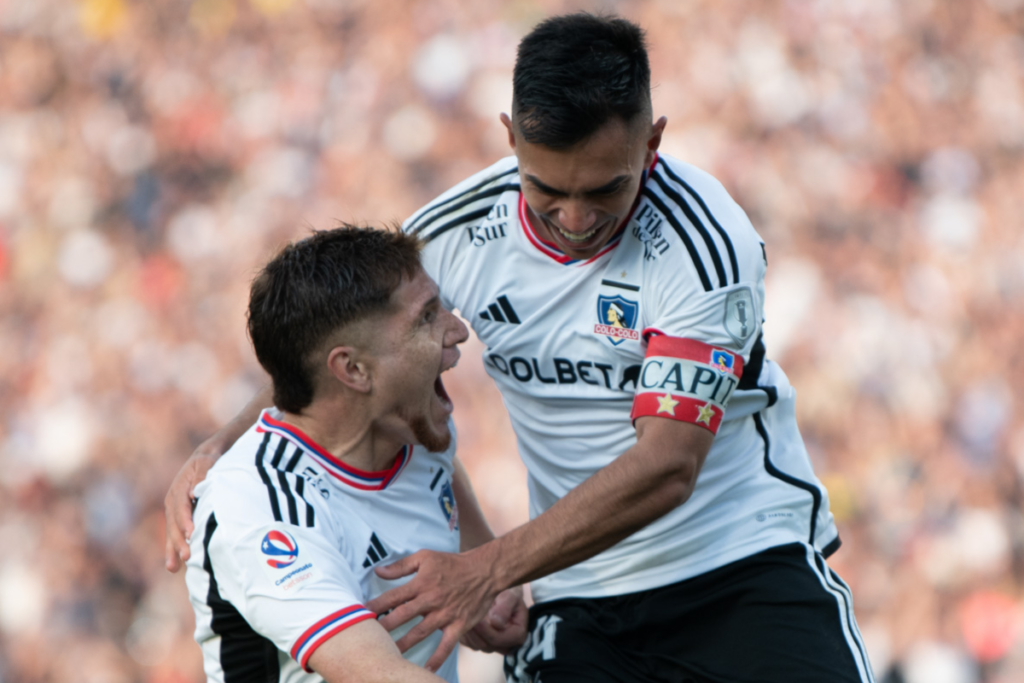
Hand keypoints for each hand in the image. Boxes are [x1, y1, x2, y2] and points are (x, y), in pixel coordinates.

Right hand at [163, 442, 220, 571]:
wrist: (203, 459)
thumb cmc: (207, 461)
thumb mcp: (206, 462)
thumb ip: (202, 475)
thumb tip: (195, 491)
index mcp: (179, 489)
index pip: (181, 507)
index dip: (185, 521)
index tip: (191, 533)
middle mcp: (173, 502)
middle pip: (174, 524)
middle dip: (179, 541)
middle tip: (187, 557)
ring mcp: (174, 511)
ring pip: (172, 533)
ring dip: (173, 550)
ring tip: (174, 567)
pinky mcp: (178, 518)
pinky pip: (175, 535)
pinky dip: (173, 549)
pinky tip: (174, 566)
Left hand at [366, 548, 500, 671]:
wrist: (484, 571)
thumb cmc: (453, 563)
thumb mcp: (426, 557)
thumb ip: (402, 566)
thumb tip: (378, 571)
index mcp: (421, 584)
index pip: (393, 596)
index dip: (375, 606)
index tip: (358, 615)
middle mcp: (431, 600)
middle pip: (403, 616)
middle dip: (384, 627)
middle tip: (368, 638)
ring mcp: (445, 615)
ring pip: (420, 633)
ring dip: (403, 645)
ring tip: (388, 656)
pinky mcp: (459, 625)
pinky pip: (446, 646)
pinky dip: (436, 659)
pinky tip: (425, 671)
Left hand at [460, 587, 527, 653]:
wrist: (501, 591)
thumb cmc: (509, 592)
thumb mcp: (511, 595)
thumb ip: (505, 608)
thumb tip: (496, 623)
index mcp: (517, 634)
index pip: (500, 640)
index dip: (488, 632)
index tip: (478, 621)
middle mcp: (505, 644)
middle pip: (487, 645)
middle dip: (475, 632)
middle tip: (465, 617)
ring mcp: (491, 645)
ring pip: (476, 645)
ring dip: (468, 632)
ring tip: (462, 616)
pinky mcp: (479, 642)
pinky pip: (468, 642)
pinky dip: (463, 632)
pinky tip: (461, 618)